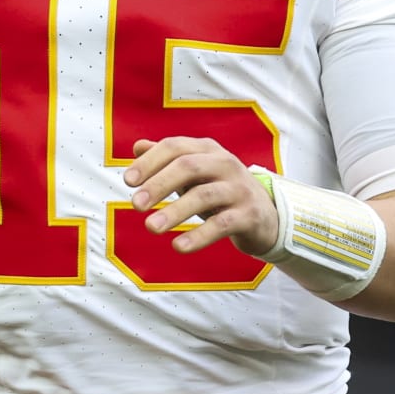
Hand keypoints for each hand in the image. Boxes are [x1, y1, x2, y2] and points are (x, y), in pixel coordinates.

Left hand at [123, 137, 278, 255]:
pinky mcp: (250, 214)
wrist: (266, 215)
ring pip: (204, 195)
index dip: (150, 162)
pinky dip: (199, 236)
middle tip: (135, 205)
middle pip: (188, 166)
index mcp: (207, 149)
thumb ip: (168, 159)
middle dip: (159, 184)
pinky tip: (179, 246)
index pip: (174, 147)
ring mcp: (239, 188)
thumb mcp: (196, 173)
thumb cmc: (220, 190)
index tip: (128, 181)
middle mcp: (225, 163)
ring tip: (151, 227)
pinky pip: (222, 224)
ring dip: (175, 211)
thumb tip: (137, 146)